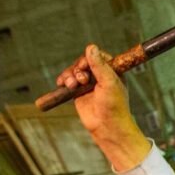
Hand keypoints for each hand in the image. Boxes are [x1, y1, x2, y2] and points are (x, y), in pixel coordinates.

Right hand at [56, 45, 149, 170]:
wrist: (107, 127)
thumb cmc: (113, 106)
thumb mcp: (109, 82)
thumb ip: (99, 65)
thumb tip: (90, 47)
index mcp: (113, 72)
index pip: (98, 57)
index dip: (89, 58)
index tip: (85, 65)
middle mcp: (101, 77)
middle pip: (84, 62)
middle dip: (78, 69)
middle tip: (81, 80)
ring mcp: (89, 85)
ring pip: (74, 71)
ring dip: (70, 75)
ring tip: (71, 85)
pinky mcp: (79, 93)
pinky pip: (68, 82)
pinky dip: (63, 81)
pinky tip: (61, 84)